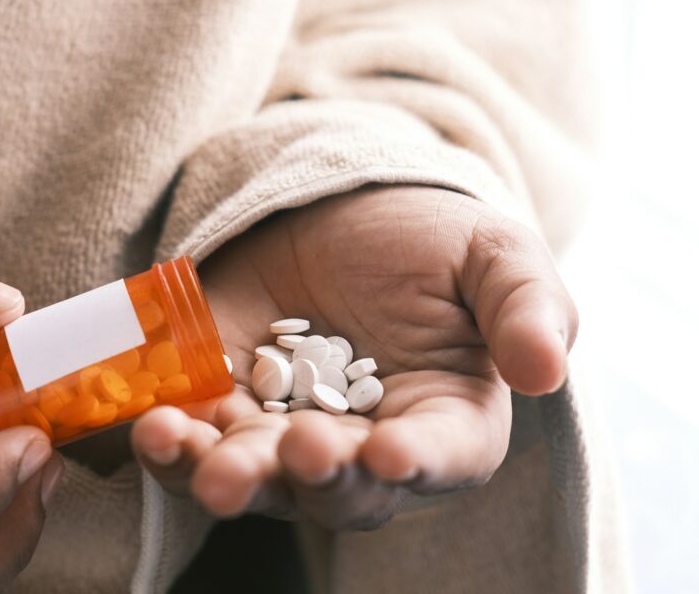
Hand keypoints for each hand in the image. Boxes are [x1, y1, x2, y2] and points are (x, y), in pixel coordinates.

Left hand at [131, 186, 575, 528]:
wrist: (341, 209)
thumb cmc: (433, 240)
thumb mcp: (495, 253)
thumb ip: (528, 307)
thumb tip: (546, 370)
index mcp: (448, 421)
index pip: (442, 457)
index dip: (418, 463)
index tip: (390, 453)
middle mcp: (366, 450)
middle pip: (342, 489)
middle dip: (314, 477)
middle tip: (293, 451)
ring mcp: (287, 436)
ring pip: (259, 481)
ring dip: (227, 477)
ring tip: (196, 457)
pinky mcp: (221, 410)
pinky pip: (195, 445)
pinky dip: (171, 446)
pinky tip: (152, 427)